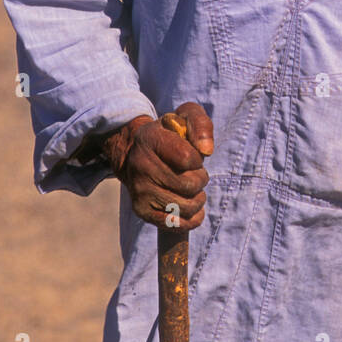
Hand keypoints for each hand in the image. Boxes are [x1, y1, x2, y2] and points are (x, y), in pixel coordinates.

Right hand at [102, 103, 213, 231]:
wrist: (134, 153)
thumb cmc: (168, 135)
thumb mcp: (184, 117)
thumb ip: (201, 125)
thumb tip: (207, 150)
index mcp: (150, 138)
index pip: (189, 158)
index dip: (198, 159)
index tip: (192, 156)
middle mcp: (141, 166)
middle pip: (190, 185)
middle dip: (200, 179)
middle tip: (194, 174)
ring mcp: (140, 191)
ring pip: (186, 206)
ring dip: (198, 199)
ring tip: (192, 189)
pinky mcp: (142, 211)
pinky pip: (176, 224)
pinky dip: (192, 219)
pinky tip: (192, 207)